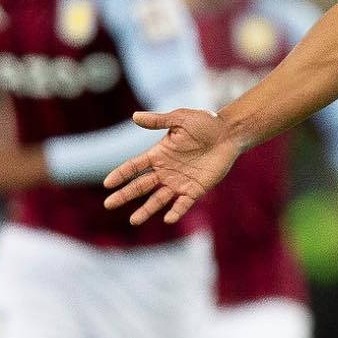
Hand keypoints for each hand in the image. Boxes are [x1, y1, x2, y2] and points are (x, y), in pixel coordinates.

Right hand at [103, 109, 240, 225]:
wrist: (229, 134)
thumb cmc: (205, 123)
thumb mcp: (180, 119)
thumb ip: (159, 121)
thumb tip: (134, 117)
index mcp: (158, 154)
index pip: (134, 167)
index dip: (121, 174)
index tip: (108, 183)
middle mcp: (165, 171)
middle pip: (140, 186)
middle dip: (125, 195)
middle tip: (108, 204)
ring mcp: (180, 182)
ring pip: (158, 199)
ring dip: (146, 210)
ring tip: (134, 221)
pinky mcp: (196, 189)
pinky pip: (183, 203)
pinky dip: (176, 211)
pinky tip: (168, 219)